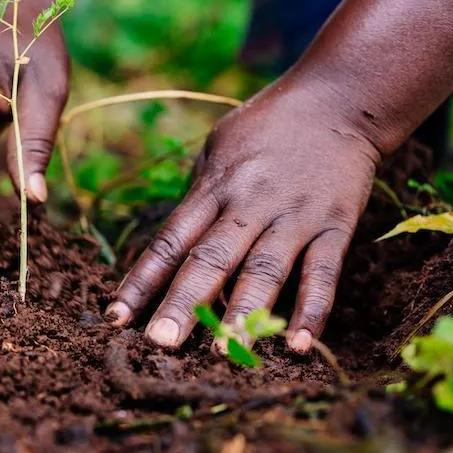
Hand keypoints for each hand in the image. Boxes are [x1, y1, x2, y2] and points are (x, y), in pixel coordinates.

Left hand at [106, 80, 381, 352]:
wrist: (336, 98)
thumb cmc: (264, 129)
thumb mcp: (217, 151)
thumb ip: (197, 202)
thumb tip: (171, 254)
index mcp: (213, 187)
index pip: (169, 240)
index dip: (141, 280)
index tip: (116, 318)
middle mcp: (249, 204)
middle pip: (210, 259)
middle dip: (184, 303)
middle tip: (161, 344)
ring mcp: (293, 216)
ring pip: (264, 271)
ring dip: (244, 314)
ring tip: (225, 354)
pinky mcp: (335, 225)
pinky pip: (323, 273)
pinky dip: (312, 309)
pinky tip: (300, 345)